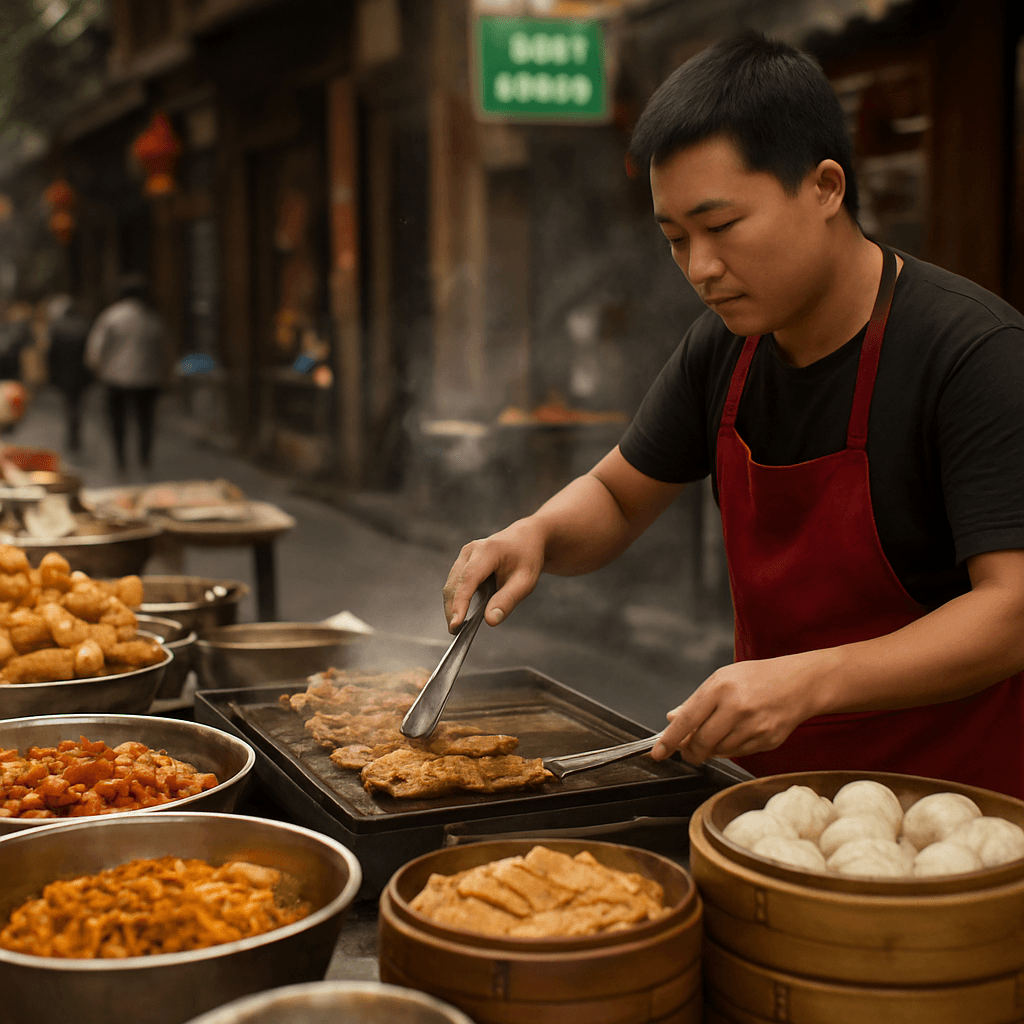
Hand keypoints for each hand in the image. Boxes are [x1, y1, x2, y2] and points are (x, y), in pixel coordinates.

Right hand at [442, 518, 547, 632]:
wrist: (526, 538)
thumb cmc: (527, 558)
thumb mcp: (525, 581)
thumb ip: (508, 600)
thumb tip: (490, 620)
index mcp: (487, 551)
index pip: (468, 580)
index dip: (460, 603)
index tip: (456, 624)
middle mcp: (471, 550)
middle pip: (454, 584)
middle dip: (452, 609)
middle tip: (456, 632)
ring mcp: (464, 555)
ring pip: (451, 584)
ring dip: (452, 605)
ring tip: (458, 626)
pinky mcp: (463, 561)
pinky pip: (455, 583)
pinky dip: (456, 599)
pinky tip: (462, 613)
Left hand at [651, 651, 830, 763]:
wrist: (800, 683)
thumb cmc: (757, 678)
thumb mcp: (721, 679)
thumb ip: (695, 702)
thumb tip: (671, 720)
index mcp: (721, 687)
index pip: (687, 720)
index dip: (669, 740)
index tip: (657, 753)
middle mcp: (737, 707)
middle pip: (702, 743)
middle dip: (690, 751)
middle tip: (687, 750)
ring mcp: (754, 726)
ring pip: (720, 751)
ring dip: (712, 749)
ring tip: (719, 732)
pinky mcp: (768, 740)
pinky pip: (739, 754)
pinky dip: (730, 749)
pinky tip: (737, 733)